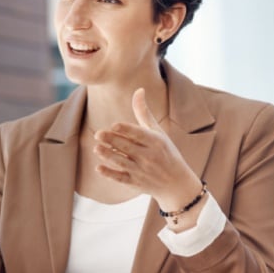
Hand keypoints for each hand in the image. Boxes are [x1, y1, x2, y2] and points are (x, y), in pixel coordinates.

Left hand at [93, 88, 201, 212]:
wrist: (177, 183)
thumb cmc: (165, 152)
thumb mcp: (158, 132)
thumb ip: (144, 113)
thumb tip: (138, 89)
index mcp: (156, 142)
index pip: (139, 134)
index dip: (127, 130)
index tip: (114, 125)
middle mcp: (149, 156)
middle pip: (128, 147)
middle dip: (113, 141)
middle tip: (98, 134)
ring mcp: (142, 171)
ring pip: (123, 162)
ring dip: (109, 156)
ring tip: (96, 148)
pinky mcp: (135, 183)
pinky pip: (121, 178)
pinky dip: (110, 174)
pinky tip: (98, 167)